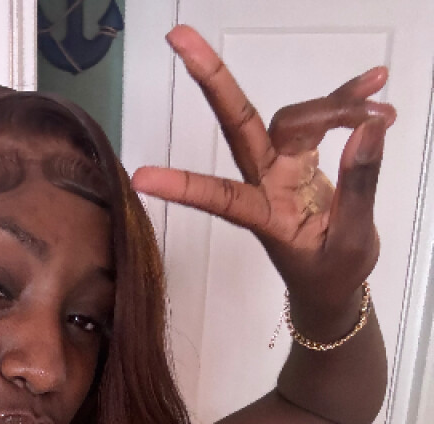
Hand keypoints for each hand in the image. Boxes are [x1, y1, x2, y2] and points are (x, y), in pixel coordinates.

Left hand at [131, 25, 395, 333]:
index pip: (219, 197)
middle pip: (237, 125)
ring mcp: (281, 168)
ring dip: (334, 104)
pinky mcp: (300, 160)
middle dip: (211, 81)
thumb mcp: (350, 242)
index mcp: (263, 216)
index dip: (184, 186)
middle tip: (179, 38)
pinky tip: (373, 86)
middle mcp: (264, 184)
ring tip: (380, 102)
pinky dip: (346, 104)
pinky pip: (320, 121)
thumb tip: (367, 131)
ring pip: (291, 118)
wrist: (331, 287)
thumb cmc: (329, 275)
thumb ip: (358, 187)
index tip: (141, 177)